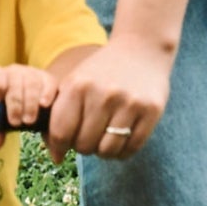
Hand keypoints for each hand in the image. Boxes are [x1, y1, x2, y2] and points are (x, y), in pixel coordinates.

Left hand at [0, 62, 58, 148]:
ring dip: (30, 102)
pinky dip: (47, 93)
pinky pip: (48, 82)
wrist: (28, 109)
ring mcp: (32, 73)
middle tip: (17, 123)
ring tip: (29, 121)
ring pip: (31, 82)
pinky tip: (45, 105)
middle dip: (15, 103)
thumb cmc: (8, 113)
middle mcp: (14, 71)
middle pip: (14, 81)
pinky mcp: (48, 78)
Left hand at [44, 36, 173, 159]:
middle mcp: (103, 94)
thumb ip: (59, 115)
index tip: (63, 148)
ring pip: (107, 151)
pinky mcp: (151, 110)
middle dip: (84, 146)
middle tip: (89, 136)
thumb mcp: (75, 82)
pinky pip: (131, 148)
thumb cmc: (101, 72)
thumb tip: (55, 157)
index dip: (59, 146)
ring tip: (105, 138)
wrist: (141, 48)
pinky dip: (123, 151)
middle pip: (84, 145)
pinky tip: (121, 138)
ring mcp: (129, 102)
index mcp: (78, 85)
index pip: (61, 132)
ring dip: (104, 151)